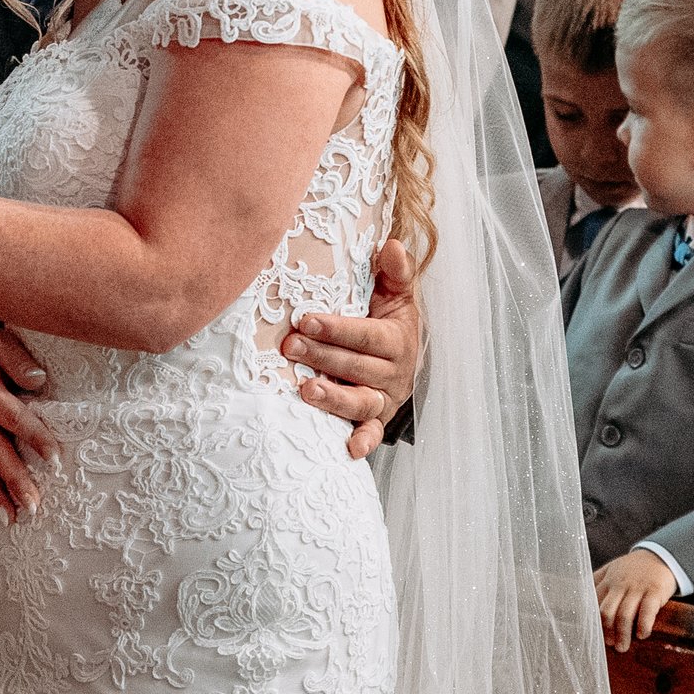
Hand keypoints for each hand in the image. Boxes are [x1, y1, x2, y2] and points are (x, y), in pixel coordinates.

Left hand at [282, 236, 422, 459]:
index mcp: (397, 338)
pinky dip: (363, 442)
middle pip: (357, 366)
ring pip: (361, 402)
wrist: (404, 355)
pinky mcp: (377, 419)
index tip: (305, 319)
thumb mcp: (395, 293)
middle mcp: (393, 372)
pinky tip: (347, 448)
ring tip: (306, 390)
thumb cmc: (388, 318)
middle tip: (289, 347)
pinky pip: (372, 433)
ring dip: (334, 399)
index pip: (367, 334)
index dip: (337, 328)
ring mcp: (385, 398)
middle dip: (322, 357)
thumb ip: (394, 271)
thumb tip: (389, 245)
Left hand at [594, 549, 679, 651]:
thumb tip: (580, 597)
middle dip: (606, 631)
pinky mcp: (655, 591)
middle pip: (607, 611)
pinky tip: (642, 635)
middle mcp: (619, 585)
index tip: (593, 636)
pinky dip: (643, 625)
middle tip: (609, 646)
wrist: (660, 557)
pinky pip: (647, 610)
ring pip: (625, 614)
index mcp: (607, 581)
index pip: (594, 604)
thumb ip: (597, 582)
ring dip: (622, 634)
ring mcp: (637, 588)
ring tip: (622, 648)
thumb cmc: (632, 568)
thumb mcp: (611, 570)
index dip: (593, 622)